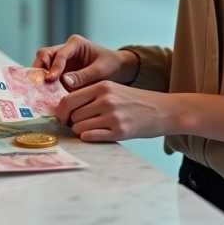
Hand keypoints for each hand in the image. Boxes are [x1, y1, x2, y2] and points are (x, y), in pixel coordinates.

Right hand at [33, 35, 138, 90]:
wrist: (116, 68)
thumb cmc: (110, 64)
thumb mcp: (100, 70)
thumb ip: (83, 75)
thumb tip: (64, 81)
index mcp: (75, 43)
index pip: (60, 54)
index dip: (54, 67)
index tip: (51, 79)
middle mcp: (65, 49)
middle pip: (44, 54)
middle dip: (40, 68)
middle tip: (41, 83)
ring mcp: (61, 60)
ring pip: (43, 64)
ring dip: (41, 76)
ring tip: (42, 90)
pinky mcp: (61, 71)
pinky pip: (49, 75)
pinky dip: (47, 83)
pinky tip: (47, 94)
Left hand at [55, 81, 170, 141]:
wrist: (162, 110)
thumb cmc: (134, 101)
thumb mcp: (112, 89)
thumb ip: (91, 95)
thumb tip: (65, 109)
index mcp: (102, 86)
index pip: (68, 99)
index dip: (61, 111)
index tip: (61, 117)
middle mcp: (106, 100)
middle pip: (72, 115)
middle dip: (71, 122)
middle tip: (77, 125)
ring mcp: (113, 116)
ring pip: (79, 127)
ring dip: (80, 131)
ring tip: (90, 129)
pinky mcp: (119, 131)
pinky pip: (91, 137)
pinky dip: (88, 137)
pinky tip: (96, 134)